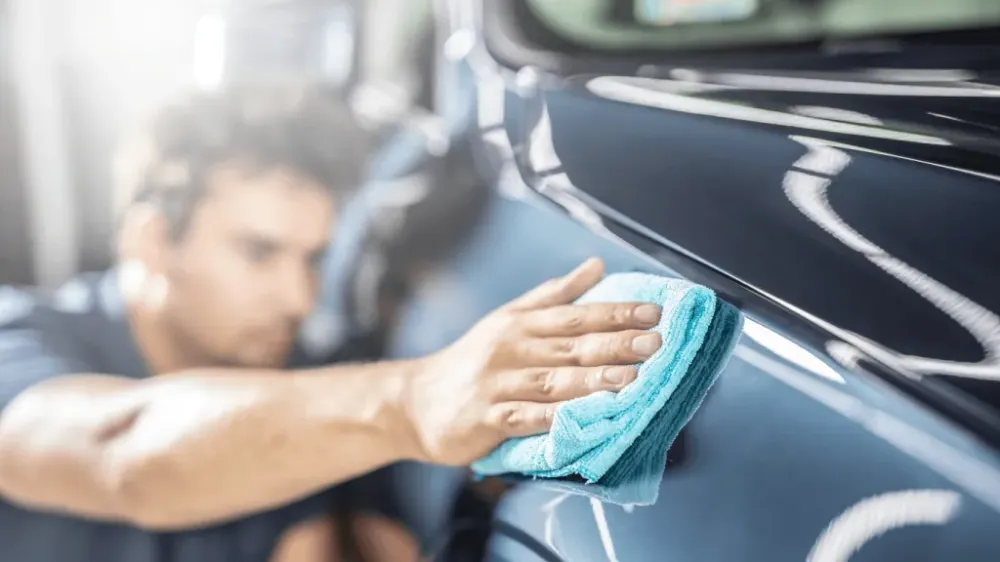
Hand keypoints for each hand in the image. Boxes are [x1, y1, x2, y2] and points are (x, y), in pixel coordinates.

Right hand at [402, 258, 662, 465]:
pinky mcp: (486, 419)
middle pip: (571, 345)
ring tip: (632, 378)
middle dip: (616, 343)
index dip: (615, 312)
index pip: (575, 315)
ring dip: (594, 379)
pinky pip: (527, 418)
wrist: (416, 402)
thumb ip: (555, 296)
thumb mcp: (509, 319)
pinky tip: (583, 419)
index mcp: (520, 323)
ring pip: (553, 381)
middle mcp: (510, 349)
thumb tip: (597, 265)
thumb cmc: (473, 360)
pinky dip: (556, 417)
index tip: (654, 312)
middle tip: (657, 342)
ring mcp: (497, 384)